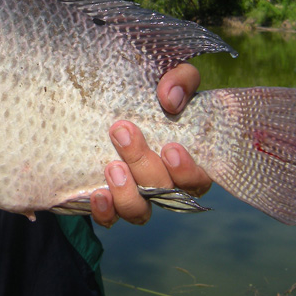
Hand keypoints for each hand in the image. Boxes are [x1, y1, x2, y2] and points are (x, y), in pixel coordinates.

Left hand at [91, 63, 211, 226]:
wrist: (107, 101)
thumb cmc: (150, 93)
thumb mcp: (170, 77)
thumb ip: (180, 80)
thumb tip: (171, 99)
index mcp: (186, 160)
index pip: (198, 179)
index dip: (188, 171)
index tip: (171, 148)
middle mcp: (164, 183)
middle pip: (163, 189)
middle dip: (144, 163)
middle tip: (123, 132)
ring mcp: (137, 194)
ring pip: (140, 211)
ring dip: (127, 194)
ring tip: (111, 167)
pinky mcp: (110, 200)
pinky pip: (110, 218)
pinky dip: (105, 212)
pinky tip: (97, 195)